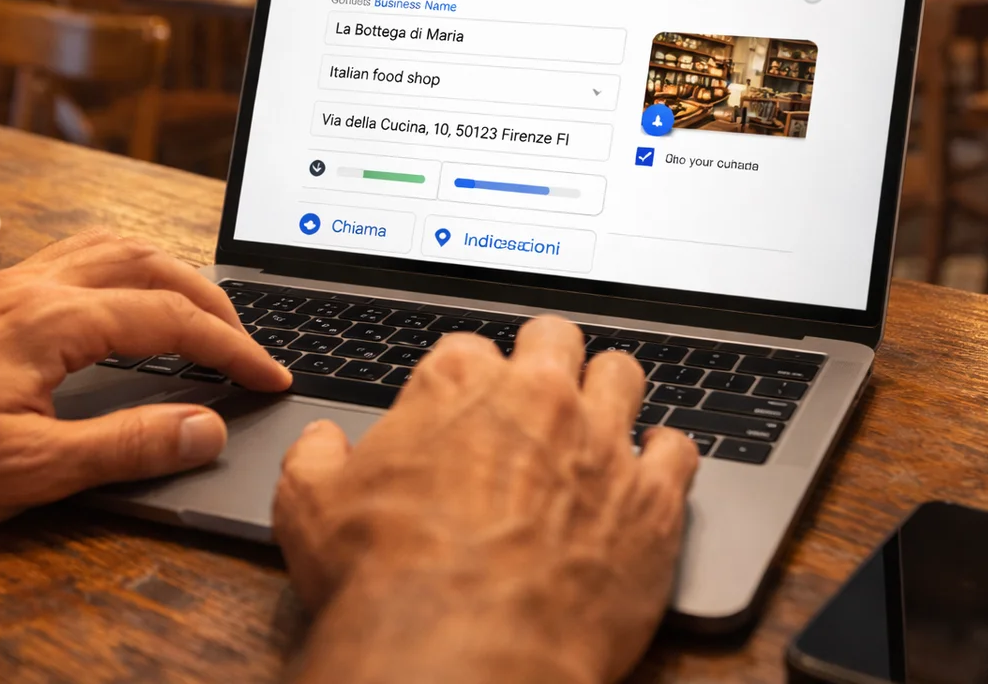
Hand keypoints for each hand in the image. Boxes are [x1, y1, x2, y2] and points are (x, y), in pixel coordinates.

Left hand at [0, 229, 288, 547]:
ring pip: (113, 248)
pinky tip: (126, 307)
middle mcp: (34, 286)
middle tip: (247, 345)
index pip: (171, 319)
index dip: (233, 348)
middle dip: (212, 300)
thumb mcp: (27, 470)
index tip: (271, 376)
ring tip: (202, 316)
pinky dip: (127, 272)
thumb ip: (127, 445)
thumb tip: (206, 428)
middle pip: (150, 262)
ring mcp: (10, 284)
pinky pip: (79, 258)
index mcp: (52, 320)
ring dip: (170, 274)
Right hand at [273, 317, 698, 683]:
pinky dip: (664, 455)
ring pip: (622, 374)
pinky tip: (649, 471)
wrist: (462, 649)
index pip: (466, 347)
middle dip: (544, 358)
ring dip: (608, 390)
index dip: (462, 378)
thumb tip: (320, 442)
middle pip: (554, 338)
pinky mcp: (652, 499)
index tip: (461, 406)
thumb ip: (314, 458)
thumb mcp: (309, 508)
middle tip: (535, 394)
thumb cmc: (385, 577)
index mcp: (456, 385)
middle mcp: (536, 397)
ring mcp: (601, 442)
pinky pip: (678, 448)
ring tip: (597, 417)